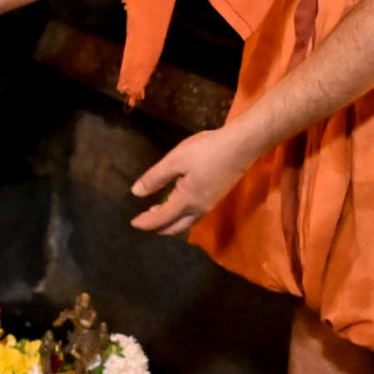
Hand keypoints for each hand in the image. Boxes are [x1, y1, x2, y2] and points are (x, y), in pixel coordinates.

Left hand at [129, 125, 257, 236]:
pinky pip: (193, 214)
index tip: (132, 222)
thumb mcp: (176, 160)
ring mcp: (209, 205)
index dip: (145, 223)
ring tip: (155, 211)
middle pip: (175, 228)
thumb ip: (155, 178)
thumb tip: (136, 193)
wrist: (241, 145)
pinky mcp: (216, 197)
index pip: (161, 219)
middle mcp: (199, 209)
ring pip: (185, 222)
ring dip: (169, 221)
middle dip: (157, 227)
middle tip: (143, 220)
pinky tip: (175, 201)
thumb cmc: (206, 150)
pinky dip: (180, 214)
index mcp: (187, 201)